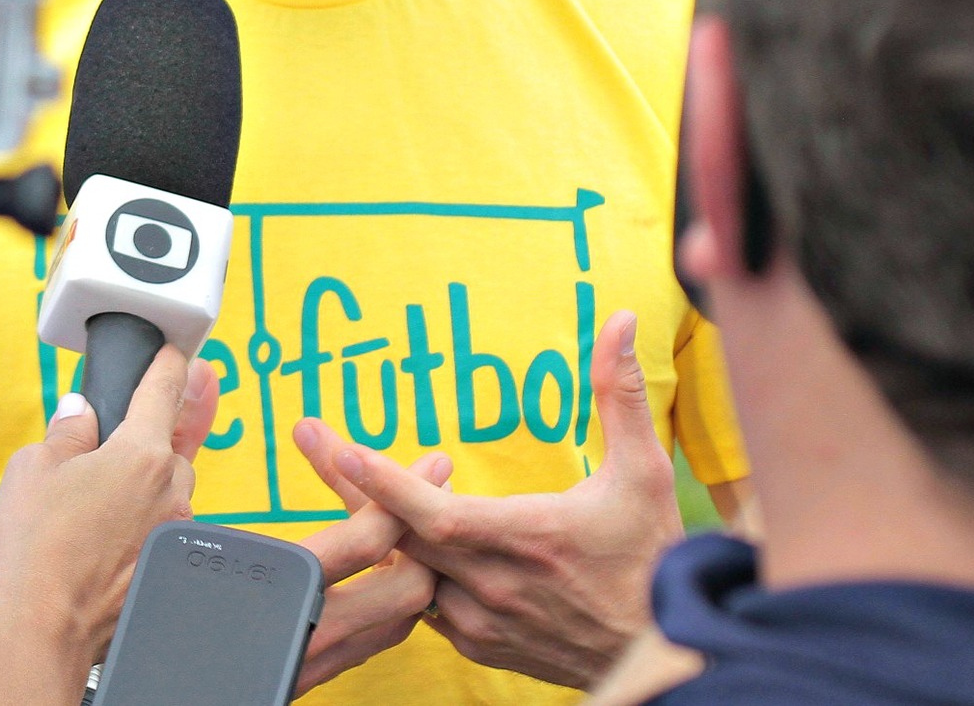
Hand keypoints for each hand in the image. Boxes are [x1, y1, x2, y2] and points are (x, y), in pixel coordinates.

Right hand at [0, 350, 213, 705]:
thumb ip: (67, 431)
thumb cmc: (36, 550)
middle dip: (146, 436)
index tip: (174, 353)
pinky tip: (106, 535)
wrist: (44, 630)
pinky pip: (163, 524)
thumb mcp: (34, 468)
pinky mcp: (169, 565)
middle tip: (109, 445)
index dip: (169, 363)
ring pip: (168, 488)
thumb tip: (80, 414)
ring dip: (146, 483)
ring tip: (97, 500)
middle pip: (170, 443)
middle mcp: (170, 489)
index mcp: (141, 453)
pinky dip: (143, 520)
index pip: (165, 388)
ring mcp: (175, 530)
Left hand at [295, 310, 681, 689]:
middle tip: (308, 434)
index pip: (438, 514)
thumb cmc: (653, 558)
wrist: (664, 651)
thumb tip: (620, 321)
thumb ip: (620, 393)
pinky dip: (403, 562)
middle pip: (401, 533)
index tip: (343, 449)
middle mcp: (495, 585)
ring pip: (404, 569)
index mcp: (529, 538)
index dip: (386, 484)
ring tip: (332, 470)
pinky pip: (421, 600)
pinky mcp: (479, 642)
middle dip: (349, 481)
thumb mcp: (645, 471)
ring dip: (369, 522)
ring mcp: (482, 620)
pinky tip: (384, 529)